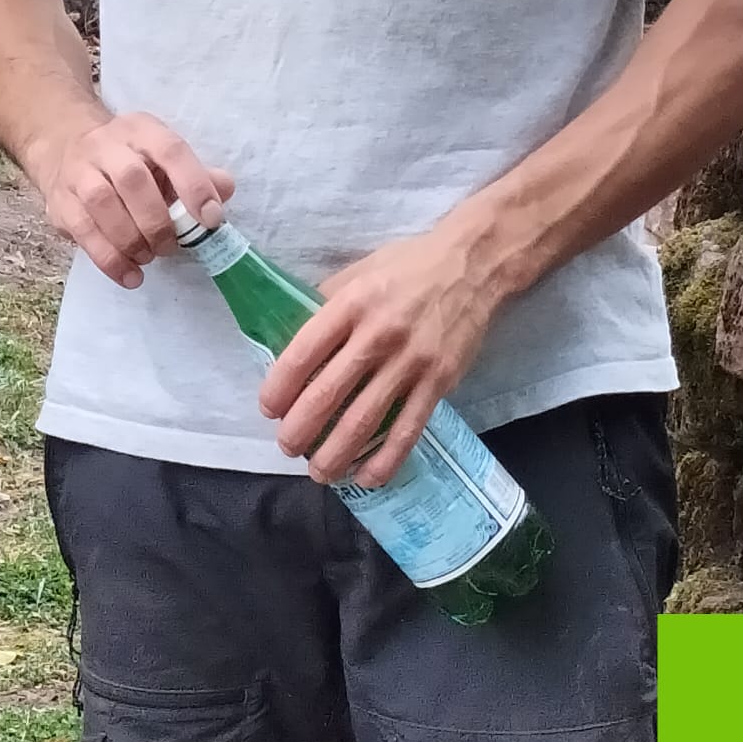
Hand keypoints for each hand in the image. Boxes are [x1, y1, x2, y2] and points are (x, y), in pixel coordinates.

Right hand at [31, 112, 234, 289]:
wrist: (63, 144)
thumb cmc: (128, 156)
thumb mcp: (162, 154)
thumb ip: (197, 173)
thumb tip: (225, 190)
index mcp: (142, 130)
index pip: (172, 151)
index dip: (194, 185)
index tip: (211, 220)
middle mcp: (107, 145)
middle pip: (133, 179)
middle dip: (157, 221)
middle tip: (171, 246)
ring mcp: (78, 171)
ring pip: (102, 204)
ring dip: (131, 240)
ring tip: (149, 257)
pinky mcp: (60, 201)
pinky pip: (82, 231)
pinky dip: (108, 258)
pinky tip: (129, 274)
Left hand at [260, 225, 497, 487]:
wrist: (474, 264)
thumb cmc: (410, 265)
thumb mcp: (361, 271)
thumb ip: (329, 304)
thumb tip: (295, 340)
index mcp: (354, 302)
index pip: (304, 351)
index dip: (279, 386)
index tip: (268, 408)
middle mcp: (380, 333)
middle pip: (328, 393)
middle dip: (300, 429)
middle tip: (287, 446)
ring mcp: (411, 360)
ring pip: (365, 420)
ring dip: (335, 454)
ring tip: (319, 472)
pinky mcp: (439, 380)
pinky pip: (408, 429)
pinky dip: (385, 460)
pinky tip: (366, 477)